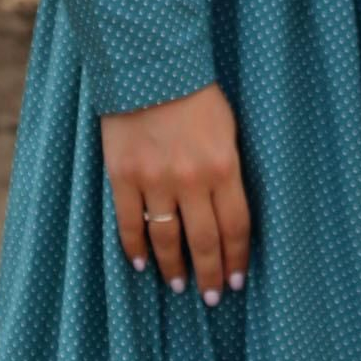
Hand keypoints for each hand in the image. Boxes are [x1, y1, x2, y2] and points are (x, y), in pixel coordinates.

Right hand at [101, 82, 250, 305]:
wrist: (148, 64)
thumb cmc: (195, 93)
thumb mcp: (227, 127)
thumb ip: (228, 168)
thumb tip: (229, 210)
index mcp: (222, 166)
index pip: (235, 226)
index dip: (236, 258)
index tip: (237, 280)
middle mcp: (190, 179)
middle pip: (203, 241)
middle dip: (210, 273)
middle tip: (212, 296)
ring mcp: (154, 180)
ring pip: (167, 239)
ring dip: (174, 268)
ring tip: (179, 285)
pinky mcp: (123, 176)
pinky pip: (130, 223)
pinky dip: (135, 248)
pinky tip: (142, 264)